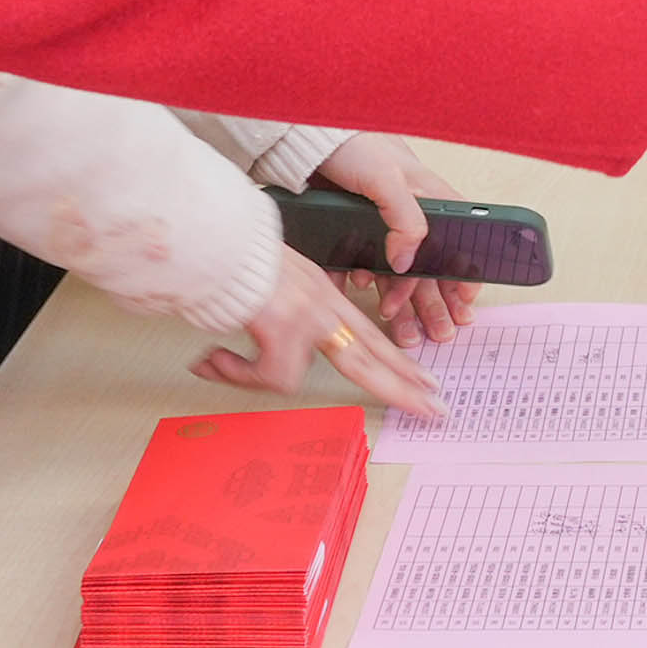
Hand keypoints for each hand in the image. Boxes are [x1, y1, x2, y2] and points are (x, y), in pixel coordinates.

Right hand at [196, 244, 443, 418]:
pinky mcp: (284, 325)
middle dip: (406, 387)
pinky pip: (271, 376)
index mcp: (322, 293)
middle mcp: (323, 304)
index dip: (398, 360)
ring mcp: (307, 315)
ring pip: (327, 369)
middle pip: (375, 354)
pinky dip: (237, 373)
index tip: (422, 379)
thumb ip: (273, 319)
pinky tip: (211, 361)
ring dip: (263, 380)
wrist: (212, 237)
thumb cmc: (230, 258)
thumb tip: (252, 353)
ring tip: (226, 370)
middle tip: (436, 410)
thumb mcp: (268, 287)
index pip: (372, 332)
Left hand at [310, 132, 479, 348]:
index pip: (455, 245)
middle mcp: (408, 216)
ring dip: (400, 304)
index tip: (465, 305)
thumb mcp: (387, 178)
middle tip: (439, 333)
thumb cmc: (355, 145)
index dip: (462, 276)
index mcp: (429, 201)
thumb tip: (408, 262)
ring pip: (394, 274)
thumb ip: (406, 219)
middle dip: (434, 303)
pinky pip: (358, 265)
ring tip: (404, 332)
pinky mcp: (352, 232)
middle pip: (427, 268)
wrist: (306, 140)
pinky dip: (356, 283)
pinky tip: (356, 293)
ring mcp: (380, 227)